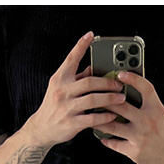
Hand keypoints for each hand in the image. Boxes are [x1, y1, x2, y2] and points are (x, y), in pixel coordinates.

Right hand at [26, 32, 127, 147]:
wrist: (41, 128)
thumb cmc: (54, 106)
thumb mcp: (61, 88)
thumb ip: (77, 78)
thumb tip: (93, 68)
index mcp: (60, 79)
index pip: (71, 59)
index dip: (80, 46)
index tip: (90, 35)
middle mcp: (62, 91)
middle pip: (89, 82)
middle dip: (107, 82)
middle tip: (119, 84)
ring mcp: (67, 108)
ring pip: (93, 100)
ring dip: (110, 98)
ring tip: (121, 98)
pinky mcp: (71, 123)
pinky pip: (92, 119)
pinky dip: (104, 117)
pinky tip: (113, 115)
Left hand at [96, 71, 163, 163]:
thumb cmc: (163, 133)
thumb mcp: (159, 113)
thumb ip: (145, 102)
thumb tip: (124, 90)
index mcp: (156, 109)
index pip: (145, 88)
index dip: (133, 79)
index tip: (120, 74)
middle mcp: (148, 121)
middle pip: (122, 107)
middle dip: (106, 101)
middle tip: (94, 96)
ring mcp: (140, 137)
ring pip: (113, 127)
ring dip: (99, 121)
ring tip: (91, 116)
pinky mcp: (134, 151)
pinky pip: (114, 144)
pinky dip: (106, 139)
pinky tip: (101, 136)